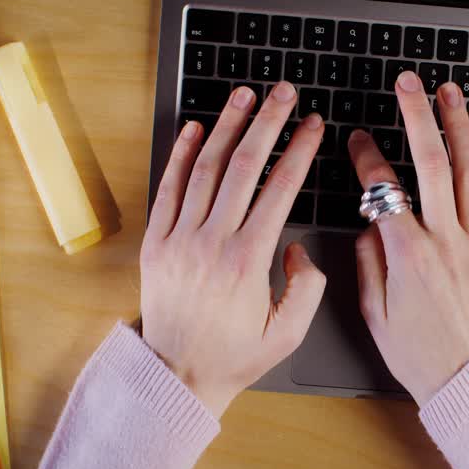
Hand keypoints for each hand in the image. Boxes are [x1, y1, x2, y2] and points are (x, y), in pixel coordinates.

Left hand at [139, 81, 326, 416]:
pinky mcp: (156, 243)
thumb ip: (307, 288)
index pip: (280, 189)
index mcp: (248, 261)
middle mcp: (212, 242)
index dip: (299, 150)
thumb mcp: (288, 335)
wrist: (175, 375)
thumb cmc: (234, 356)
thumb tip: (298, 247)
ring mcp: (180, 239)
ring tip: (243, 96)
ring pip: (205, 169)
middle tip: (282, 92)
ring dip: (226, 127)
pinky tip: (197, 129)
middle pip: (244, 166)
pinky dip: (182, 155)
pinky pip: (169, 189)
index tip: (313, 125)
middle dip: (267, 122)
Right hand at [349, 72, 468, 403]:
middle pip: (429, 165)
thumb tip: (367, 226)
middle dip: (416, 118)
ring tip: (450, 95)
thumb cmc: (421, 357)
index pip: (383, 190)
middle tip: (407, 85)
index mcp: (409, 255)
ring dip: (461, 129)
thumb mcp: (374, 314)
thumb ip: (369, 264)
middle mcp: (447, 241)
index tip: (358, 139)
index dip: (367, 158)